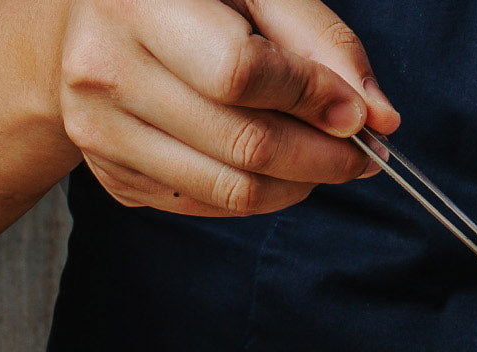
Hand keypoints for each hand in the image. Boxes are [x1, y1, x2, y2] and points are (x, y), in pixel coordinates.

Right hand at [59, 0, 400, 216]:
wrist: (100, 24)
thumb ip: (318, 40)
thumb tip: (377, 115)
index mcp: (136, 4)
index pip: (240, 73)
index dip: (311, 98)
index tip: (359, 112)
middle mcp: (103, 69)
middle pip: (242, 143)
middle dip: (324, 156)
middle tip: (363, 152)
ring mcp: (98, 131)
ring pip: (230, 188)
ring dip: (300, 183)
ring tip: (325, 158)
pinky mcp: (110, 175)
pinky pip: (208, 206)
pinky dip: (260, 195)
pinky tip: (274, 165)